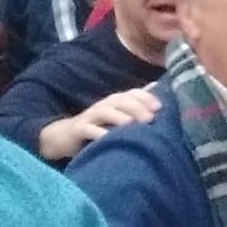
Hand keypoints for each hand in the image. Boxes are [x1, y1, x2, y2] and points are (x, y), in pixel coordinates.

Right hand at [35, 85, 160, 161]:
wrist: (67, 137)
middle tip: (149, 119)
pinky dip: (97, 133)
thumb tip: (157, 88)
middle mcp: (105, 104)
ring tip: (130, 124)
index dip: (146, 97)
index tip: (159, 108)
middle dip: (136, 108)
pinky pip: (88, 129)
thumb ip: (136, 103)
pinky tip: (107, 138)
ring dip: (118, 117)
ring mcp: (91, 116)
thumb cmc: (100, 126)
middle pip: (121, 101)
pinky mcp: (79, 129)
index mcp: (116, 101)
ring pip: (105, 112)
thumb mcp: (119, 115)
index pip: (133, 93)